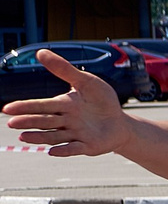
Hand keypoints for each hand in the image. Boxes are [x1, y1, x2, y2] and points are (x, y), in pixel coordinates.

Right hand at [4, 51, 125, 155]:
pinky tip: (52, 151)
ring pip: (55, 136)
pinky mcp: (88, 146)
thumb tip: (40, 52)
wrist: (120, 122)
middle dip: (28, 122)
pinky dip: (64, 150)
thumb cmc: (102, 101)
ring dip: (39, 137)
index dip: (25, 107)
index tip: (8, 108)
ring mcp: (76, 134)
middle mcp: (67, 121)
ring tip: (23, 137)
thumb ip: (64, 69)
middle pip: (44, 121)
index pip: (42, 105)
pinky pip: (74, 149)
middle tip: (11, 123)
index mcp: (64, 105)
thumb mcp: (86, 82)